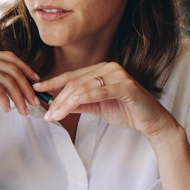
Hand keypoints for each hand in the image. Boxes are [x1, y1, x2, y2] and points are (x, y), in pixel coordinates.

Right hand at [0, 50, 41, 136]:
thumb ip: (0, 82)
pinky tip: (7, 110)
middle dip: (26, 86)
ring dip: (19, 97)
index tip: (37, 84)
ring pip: (7, 79)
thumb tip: (27, 83)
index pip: (9, 57)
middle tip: (35, 102)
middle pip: (11, 68)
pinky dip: (6, 101)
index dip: (26, 69)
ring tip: (24, 111)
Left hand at [33, 62, 177, 140]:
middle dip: (57, 98)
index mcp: (102, 69)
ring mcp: (118, 75)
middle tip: (45, 113)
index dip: (53, 82)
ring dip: (65, 102)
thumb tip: (56, 104)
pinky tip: (69, 108)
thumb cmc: (127, 112)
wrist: (152, 122)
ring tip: (53, 115)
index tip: (36, 89)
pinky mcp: (126, 86)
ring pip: (83, 87)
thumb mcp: (97, 107)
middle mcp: (109, 68)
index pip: (72, 76)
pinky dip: (81, 100)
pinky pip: (98, 92)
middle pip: (75, 82)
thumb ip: (80, 103)